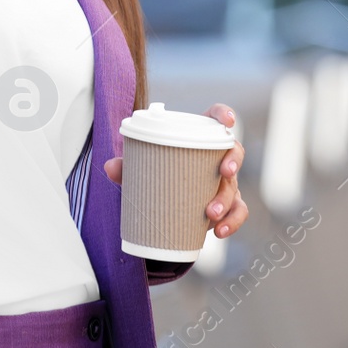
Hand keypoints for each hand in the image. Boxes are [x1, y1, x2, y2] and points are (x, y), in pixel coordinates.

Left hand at [103, 102, 248, 238]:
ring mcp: (226, 182)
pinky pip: (238, 212)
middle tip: (224, 173)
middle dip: (233, 162)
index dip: (225, 115)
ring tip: (211, 214)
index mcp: (200, 138)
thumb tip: (109, 166)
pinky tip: (219, 231)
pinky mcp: (226, 205)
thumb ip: (128, 165)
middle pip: (234, 152)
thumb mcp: (144, 166)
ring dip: (227, 200)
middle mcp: (218, 157)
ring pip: (235, 187)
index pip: (216, 118)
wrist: (165, 198)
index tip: (227, 122)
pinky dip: (232, 222)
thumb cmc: (158, 171)